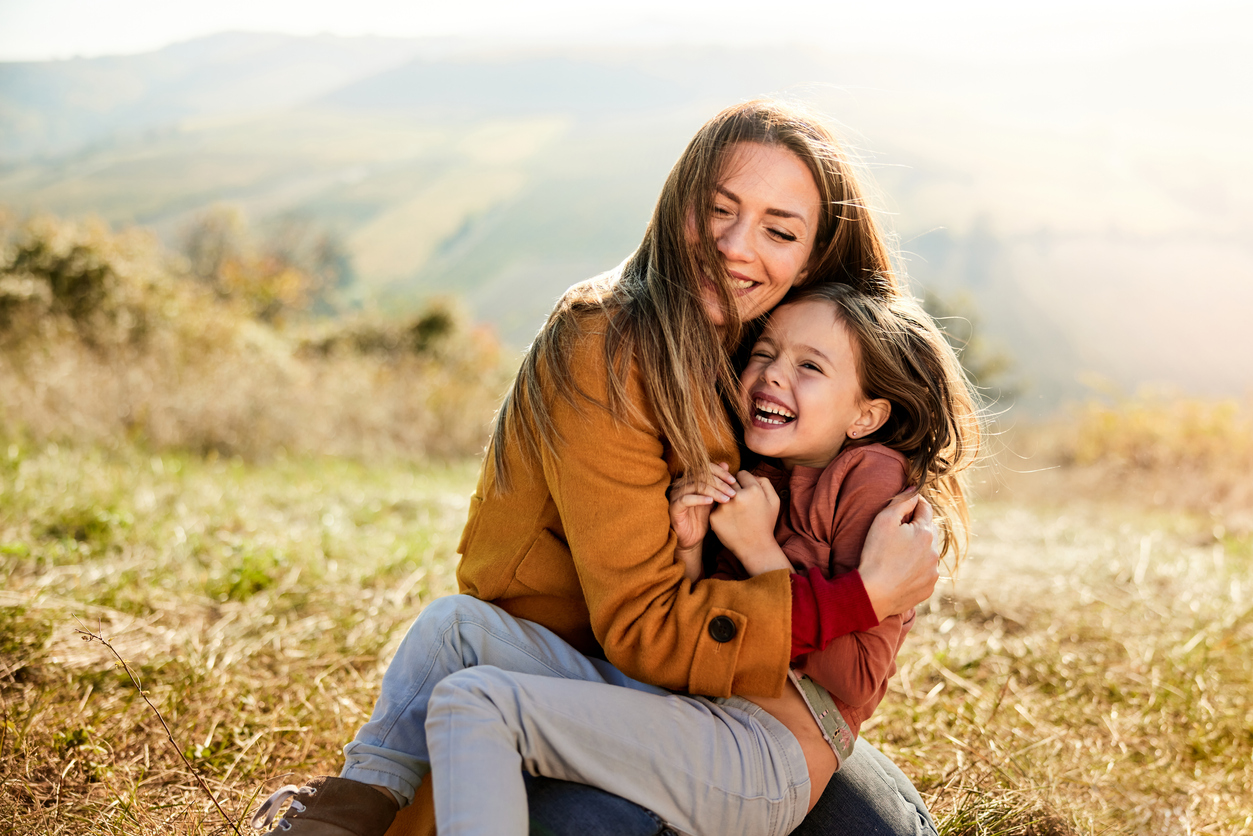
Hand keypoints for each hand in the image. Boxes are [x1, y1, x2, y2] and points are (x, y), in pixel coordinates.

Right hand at [669, 463, 735, 581]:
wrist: (692, 539)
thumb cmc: (702, 518)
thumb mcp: (713, 499)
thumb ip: (718, 483)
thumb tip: (726, 464)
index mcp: (691, 479)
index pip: (705, 467)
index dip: (720, 472)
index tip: (734, 481)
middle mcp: (682, 484)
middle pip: (702, 475)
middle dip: (720, 483)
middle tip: (733, 492)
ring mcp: (676, 495)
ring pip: (696, 486)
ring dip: (713, 491)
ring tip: (726, 499)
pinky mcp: (674, 507)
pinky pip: (686, 499)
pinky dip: (699, 499)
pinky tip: (711, 502)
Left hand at [710, 470, 789, 575]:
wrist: (755, 547)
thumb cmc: (765, 523)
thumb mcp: (774, 500)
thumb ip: (764, 482)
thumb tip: (750, 475)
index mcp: (753, 490)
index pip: (742, 474)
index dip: (745, 482)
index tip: (747, 492)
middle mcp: (736, 496)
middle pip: (729, 481)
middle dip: (734, 488)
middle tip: (741, 502)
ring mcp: (723, 506)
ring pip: (720, 492)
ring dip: (725, 497)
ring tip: (735, 510)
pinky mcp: (714, 517)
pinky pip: (714, 506)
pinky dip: (720, 510)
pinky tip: (728, 520)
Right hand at [859, 490, 939, 621]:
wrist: (874, 593)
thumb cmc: (876, 554)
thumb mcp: (883, 521)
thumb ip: (902, 501)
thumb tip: (915, 489)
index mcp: (926, 532)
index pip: (925, 509)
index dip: (914, 504)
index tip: (904, 507)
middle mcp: (935, 551)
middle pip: (929, 530)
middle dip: (917, 528)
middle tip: (896, 533)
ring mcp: (933, 571)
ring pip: (928, 553)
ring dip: (918, 549)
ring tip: (897, 555)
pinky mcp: (929, 587)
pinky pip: (926, 572)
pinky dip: (916, 569)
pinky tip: (900, 571)